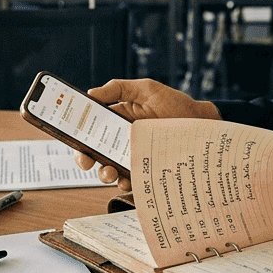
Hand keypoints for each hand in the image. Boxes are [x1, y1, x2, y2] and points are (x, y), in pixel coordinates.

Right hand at [73, 78, 220, 191]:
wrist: (203, 125)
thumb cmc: (176, 105)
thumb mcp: (147, 89)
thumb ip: (119, 88)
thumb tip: (91, 93)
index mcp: (117, 120)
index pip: (89, 128)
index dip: (76, 133)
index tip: (68, 136)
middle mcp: (122, 141)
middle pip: (93, 152)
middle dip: (84, 158)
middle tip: (85, 161)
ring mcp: (133, 158)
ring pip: (109, 169)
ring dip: (103, 174)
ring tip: (109, 172)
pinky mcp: (146, 172)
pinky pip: (130, 182)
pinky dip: (124, 184)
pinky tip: (127, 180)